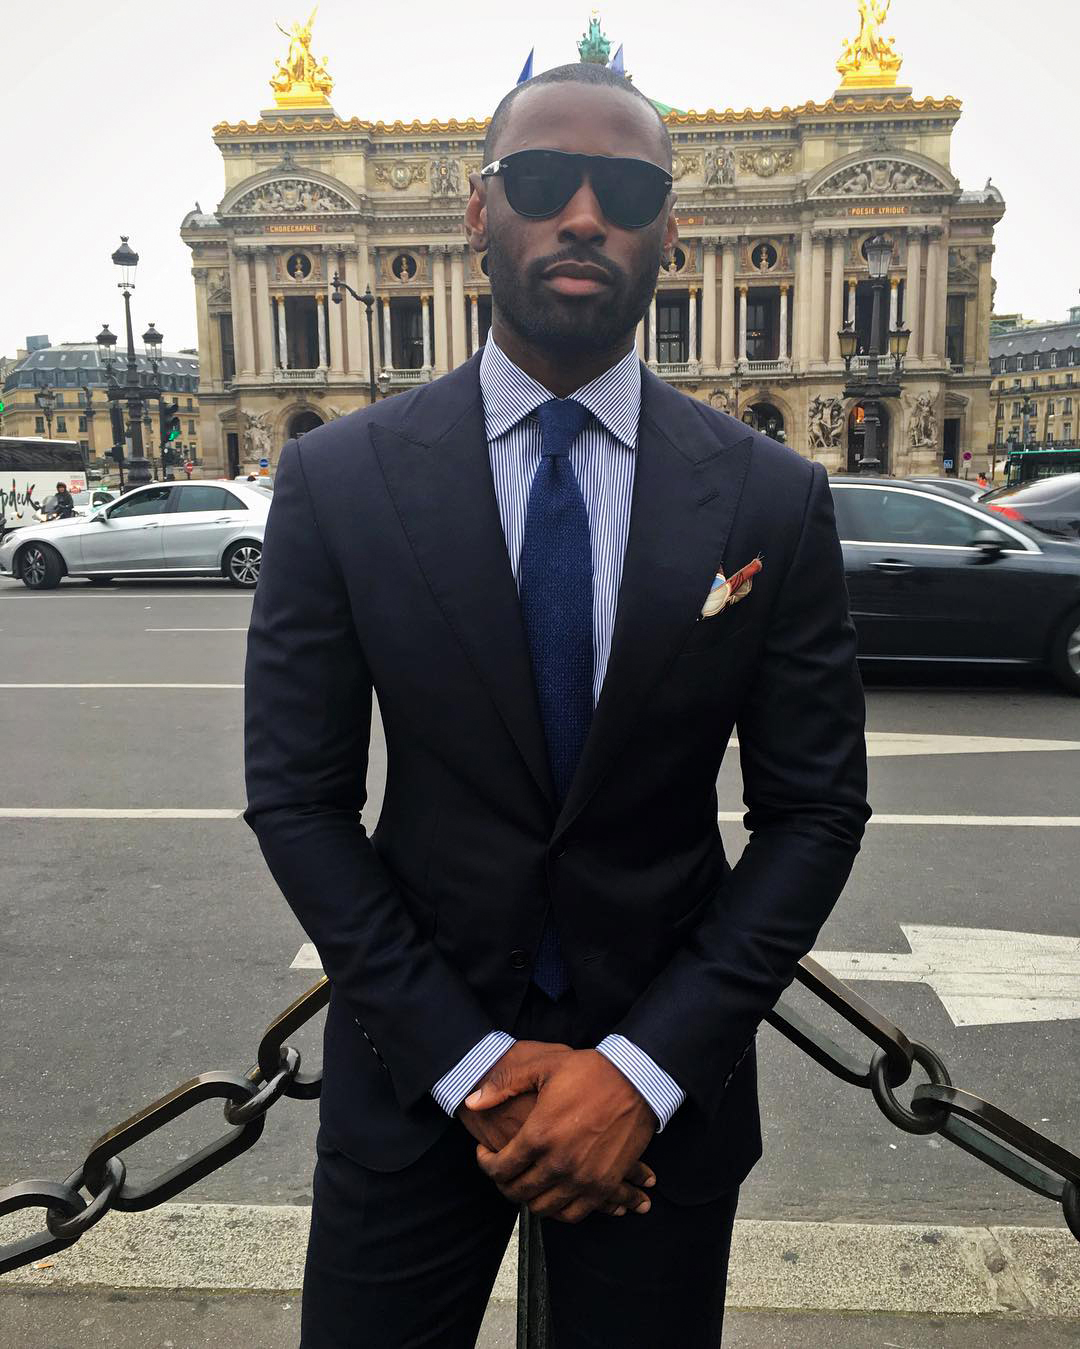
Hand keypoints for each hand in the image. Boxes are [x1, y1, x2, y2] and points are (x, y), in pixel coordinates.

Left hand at [468, 1048, 656, 1223]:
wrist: (636, 1080)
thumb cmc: (589, 1071)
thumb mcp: (542, 1066)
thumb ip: (503, 1084)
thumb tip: (472, 1101)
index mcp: (539, 1135)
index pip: (500, 1167)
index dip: (486, 1163)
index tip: (485, 1154)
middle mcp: (558, 1163)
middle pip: (519, 1192)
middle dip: (504, 1184)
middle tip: (503, 1171)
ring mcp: (583, 1178)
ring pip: (544, 1208)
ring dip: (530, 1199)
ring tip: (527, 1182)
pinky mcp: (604, 1185)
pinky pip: (574, 1214)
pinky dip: (559, 1210)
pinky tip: (553, 1195)